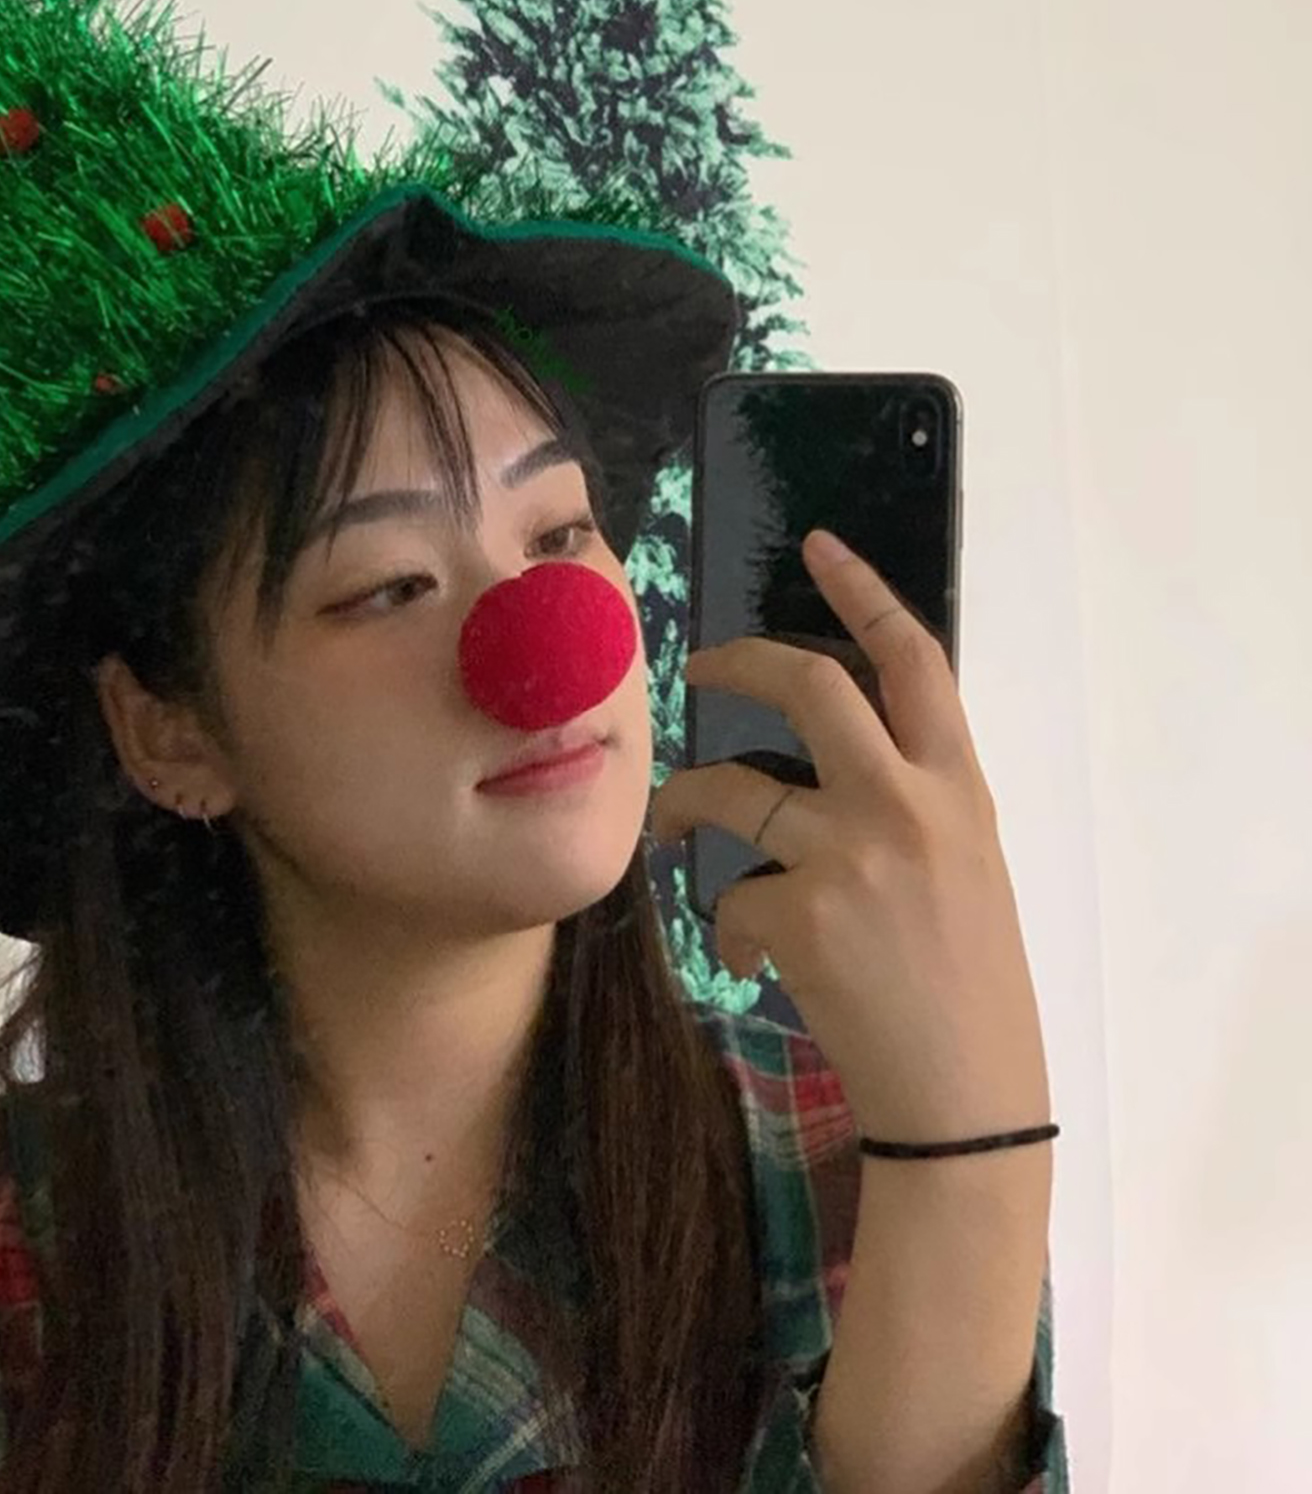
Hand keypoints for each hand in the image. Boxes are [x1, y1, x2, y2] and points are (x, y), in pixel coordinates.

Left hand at [648, 530, 1050, 1143]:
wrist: (965, 1093)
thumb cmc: (969, 980)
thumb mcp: (966, 865)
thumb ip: (914, 796)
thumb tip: (838, 748)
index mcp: (959, 785)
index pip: (915, 659)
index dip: (864, 592)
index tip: (820, 545)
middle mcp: (908, 802)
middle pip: (811, 685)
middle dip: (737, 662)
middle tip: (694, 667)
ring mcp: (851, 855)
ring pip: (731, 789)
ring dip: (684, 803)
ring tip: (668, 826)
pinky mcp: (799, 914)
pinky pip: (733, 897)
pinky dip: (733, 927)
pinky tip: (761, 960)